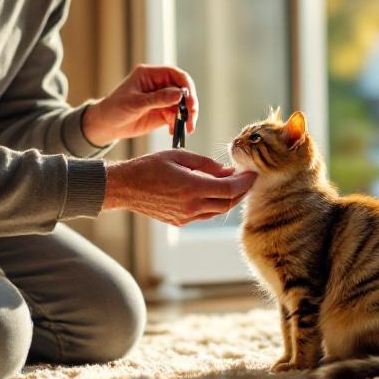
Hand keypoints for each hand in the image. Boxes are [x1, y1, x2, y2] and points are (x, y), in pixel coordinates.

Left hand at [82, 65, 198, 146]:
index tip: (191, 102)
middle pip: (183, 90)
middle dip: (190, 104)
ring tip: (187, 128)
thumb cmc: (115, 108)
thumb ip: (157, 99)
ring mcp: (161, 99)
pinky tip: (173, 131)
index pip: (176, 75)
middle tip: (192, 118)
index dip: (186, 87)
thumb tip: (179, 95)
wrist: (106, 125)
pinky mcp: (162, 112)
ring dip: (187, 116)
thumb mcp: (135, 103)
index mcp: (151, 75)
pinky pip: (176, 116)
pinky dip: (178, 124)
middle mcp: (159, 84)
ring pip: (182, 104)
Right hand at [104, 150, 256, 225]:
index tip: (253, 173)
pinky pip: (205, 215)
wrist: (125, 187)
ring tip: (234, 184)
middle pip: (228, 202)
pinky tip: (215, 193)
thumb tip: (227, 171)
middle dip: (241, 191)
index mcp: (192, 188)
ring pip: (218, 211)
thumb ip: (206, 164)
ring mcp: (185, 217)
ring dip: (229, 199)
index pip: (230, 188)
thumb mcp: (179, 156)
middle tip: (248, 179)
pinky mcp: (180, 222)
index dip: (245, 182)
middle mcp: (191, 206)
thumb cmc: (149, 167)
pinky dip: (215, 204)